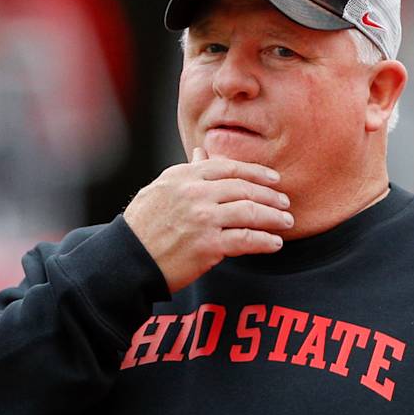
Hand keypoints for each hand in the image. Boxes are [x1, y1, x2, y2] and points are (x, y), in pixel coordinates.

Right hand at [123, 149, 292, 293]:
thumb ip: (187, 172)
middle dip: (270, 196)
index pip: (229, 167)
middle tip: (285, 203)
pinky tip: (275, 243)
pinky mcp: (208, 246)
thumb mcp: (161, 190)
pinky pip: (246, 239)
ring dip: (273, 218)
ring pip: (250, 212)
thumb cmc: (142, 227)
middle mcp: (195, 193)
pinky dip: (265, 241)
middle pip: (244, 188)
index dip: (256, 172)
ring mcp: (203, 219)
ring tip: (286, 223)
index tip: (274, 179)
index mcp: (184, 176)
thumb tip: (202, 154)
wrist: (126, 260)